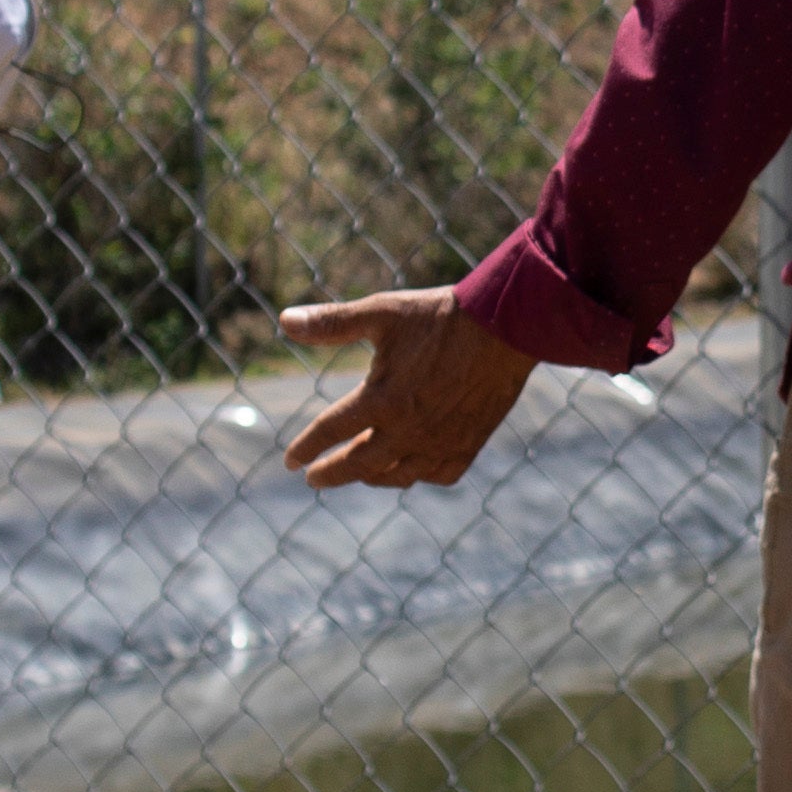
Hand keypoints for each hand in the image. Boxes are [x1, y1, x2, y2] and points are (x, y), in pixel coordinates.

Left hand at [279, 284, 551, 489]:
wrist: (508, 326)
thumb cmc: (441, 316)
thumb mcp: (382, 312)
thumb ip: (332, 322)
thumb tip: (284, 320)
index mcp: (381, 400)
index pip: (330, 432)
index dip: (306, 447)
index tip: (290, 461)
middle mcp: (408, 430)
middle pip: (357, 466)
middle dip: (331, 474)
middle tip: (314, 478)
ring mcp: (440, 443)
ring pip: (396, 476)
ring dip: (370, 477)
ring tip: (359, 472)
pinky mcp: (468, 445)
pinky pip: (436, 474)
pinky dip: (416, 475)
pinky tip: (408, 468)